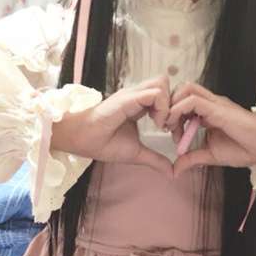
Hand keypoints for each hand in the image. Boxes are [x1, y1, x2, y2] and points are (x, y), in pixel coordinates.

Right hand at [50, 76, 173, 176]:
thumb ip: (155, 159)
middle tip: (170, 125)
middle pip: (165, 82)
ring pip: (163, 83)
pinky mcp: (128, 99)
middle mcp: (137, 95)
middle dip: (174, 102)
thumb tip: (172, 172)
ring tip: (163, 125)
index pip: (164, 93)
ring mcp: (132, 94)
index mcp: (139, 104)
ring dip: (169, 104)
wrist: (81, 140)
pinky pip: (155, 94)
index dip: (173, 109)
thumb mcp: (137, 153)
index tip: (170, 130)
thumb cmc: (103, 143)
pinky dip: (163, 108)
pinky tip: (158, 125)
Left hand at [165, 83, 255, 177]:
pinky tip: (177, 125)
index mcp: (209, 112)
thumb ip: (192, 159)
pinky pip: (192, 100)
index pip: (184, 101)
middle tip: (167, 127)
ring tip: (170, 125)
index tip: (172, 136)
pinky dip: (179, 109)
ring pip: (185, 89)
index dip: (173, 116)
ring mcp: (215, 103)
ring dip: (173, 105)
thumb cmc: (245, 148)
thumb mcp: (211, 155)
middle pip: (182, 90)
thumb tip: (175, 170)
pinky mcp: (218, 108)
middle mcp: (210, 103)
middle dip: (169, 106)